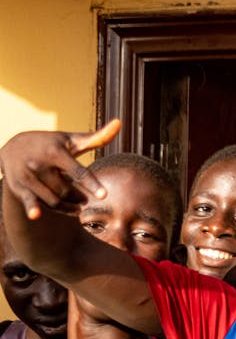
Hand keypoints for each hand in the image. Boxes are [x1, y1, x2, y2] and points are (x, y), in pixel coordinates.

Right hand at [0, 120, 120, 219]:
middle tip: (85, 199)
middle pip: (67, 190)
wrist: (13, 146)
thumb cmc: (51, 144)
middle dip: (79, 197)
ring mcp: (27, 176)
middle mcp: (39, 163)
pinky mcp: (18, 186)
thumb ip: (97, 138)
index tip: (104, 196)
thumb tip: (119, 123)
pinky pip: (30, 201)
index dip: (91, 184)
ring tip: (78, 208)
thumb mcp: (72, 140)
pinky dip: (32, 209)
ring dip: (68, 207)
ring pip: (53, 200)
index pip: (78, 171)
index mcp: (56, 152)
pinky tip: (36, 216)